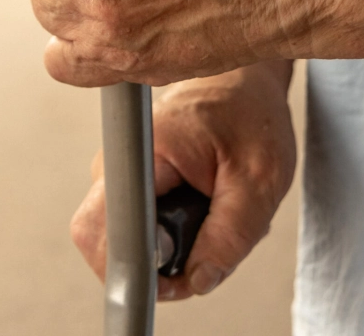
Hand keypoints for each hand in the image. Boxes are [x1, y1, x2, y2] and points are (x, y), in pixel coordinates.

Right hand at [69, 64, 296, 299]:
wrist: (243, 82)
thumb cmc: (251, 116)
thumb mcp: (260, 180)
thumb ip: (230, 235)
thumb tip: (198, 281)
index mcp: (145, 150)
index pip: (103, 227)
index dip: (135, 263)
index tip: (173, 270)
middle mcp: (120, 160)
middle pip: (114, 242)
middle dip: (165, 259)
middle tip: (213, 235)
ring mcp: (120, 172)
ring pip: (131, 240)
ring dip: (176, 245)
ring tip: (213, 211)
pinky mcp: (129, 181)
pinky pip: (141, 228)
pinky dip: (175, 231)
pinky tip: (203, 206)